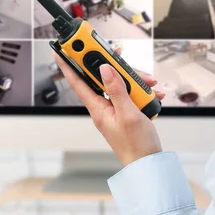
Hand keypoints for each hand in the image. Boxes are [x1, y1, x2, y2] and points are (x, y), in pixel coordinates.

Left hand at [54, 48, 164, 165]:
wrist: (148, 164)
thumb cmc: (136, 146)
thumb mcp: (128, 114)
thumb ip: (116, 90)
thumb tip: (105, 69)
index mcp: (98, 109)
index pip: (78, 82)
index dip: (68, 65)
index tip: (61, 51)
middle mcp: (103, 107)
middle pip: (103, 78)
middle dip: (117, 67)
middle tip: (123, 58)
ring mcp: (114, 109)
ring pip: (120, 84)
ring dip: (135, 81)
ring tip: (149, 85)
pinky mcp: (125, 111)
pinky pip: (130, 94)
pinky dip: (142, 92)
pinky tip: (152, 95)